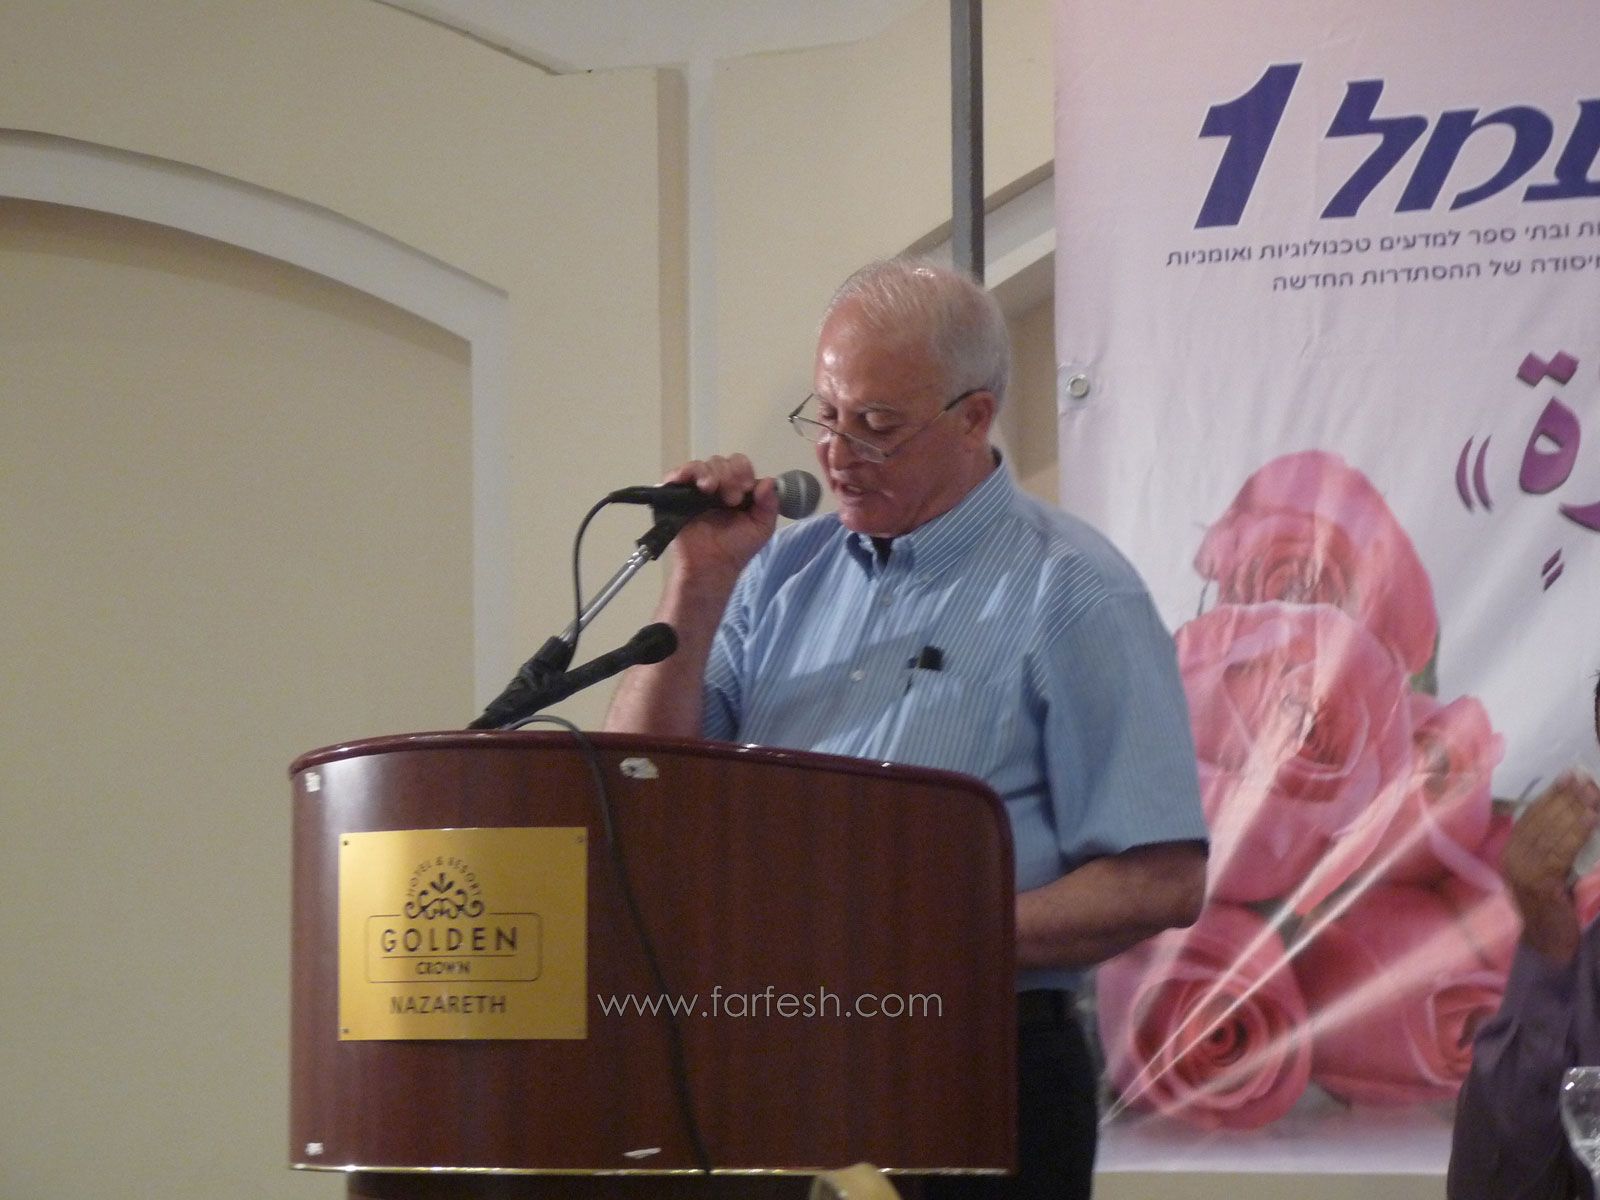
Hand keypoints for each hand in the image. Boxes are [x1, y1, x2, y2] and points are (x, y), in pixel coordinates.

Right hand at [659, 454, 778, 588]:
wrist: (713, 567)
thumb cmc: (737, 548)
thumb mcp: (762, 527)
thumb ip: (769, 505)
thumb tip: (769, 481)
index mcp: (736, 488)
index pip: (739, 464)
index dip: (743, 471)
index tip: (746, 488)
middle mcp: (716, 485)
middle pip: (721, 462)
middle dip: (729, 476)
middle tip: (731, 499)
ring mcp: (695, 489)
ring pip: (702, 465)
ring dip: (710, 474)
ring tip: (711, 490)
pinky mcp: (676, 495)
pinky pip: (677, 475)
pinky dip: (684, 473)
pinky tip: (696, 485)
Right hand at [1503, 771, 1599, 961]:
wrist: (1549, 942)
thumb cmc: (1555, 905)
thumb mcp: (1551, 869)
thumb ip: (1556, 846)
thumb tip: (1577, 811)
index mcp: (1511, 851)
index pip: (1532, 816)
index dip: (1551, 794)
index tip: (1569, 775)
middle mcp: (1511, 858)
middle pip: (1541, 820)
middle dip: (1564, 797)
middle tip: (1584, 778)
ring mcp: (1521, 871)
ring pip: (1551, 833)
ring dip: (1574, 811)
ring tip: (1592, 794)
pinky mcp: (1537, 883)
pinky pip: (1560, 851)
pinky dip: (1577, 832)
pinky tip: (1591, 819)